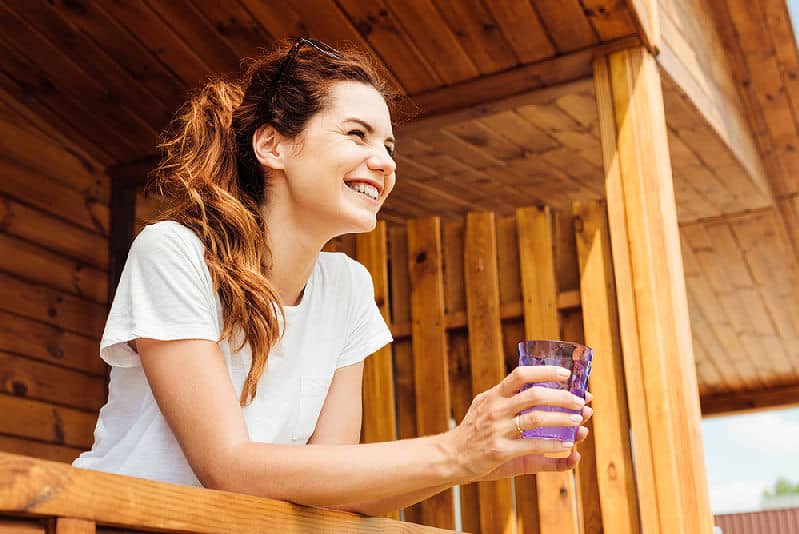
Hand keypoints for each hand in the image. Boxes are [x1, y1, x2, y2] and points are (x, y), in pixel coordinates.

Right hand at [444, 366, 591, 482]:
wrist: (451, 457)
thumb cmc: (474, 433)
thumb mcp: (486, 409)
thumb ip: (510, 403)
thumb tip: (537, 395)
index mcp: (493, 396)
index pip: (520, 375)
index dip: (546, 372)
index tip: (566, 374)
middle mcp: (495, 409)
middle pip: (535, 395)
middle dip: (562, 396)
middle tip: (580, 401)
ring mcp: (497, 429)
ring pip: (537, 419)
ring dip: (563, 418)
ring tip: (579, 420)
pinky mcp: (500, 451)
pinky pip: (533, 445)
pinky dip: (553, 444)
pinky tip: (568, 445)